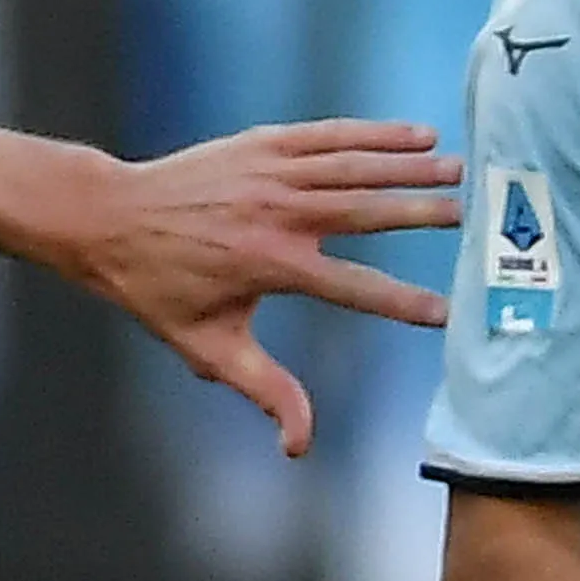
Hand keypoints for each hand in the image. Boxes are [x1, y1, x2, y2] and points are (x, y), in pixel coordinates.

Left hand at [47, 121, 463, 457]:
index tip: (445, 312)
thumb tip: (299, 447)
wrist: (110, 219)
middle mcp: (277, 214)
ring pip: (355, 167)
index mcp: (270, 266)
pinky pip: (329, 135)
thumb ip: (264, 391)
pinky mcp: (262, 143)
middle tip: (470, 215)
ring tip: (458, 168)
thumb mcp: (209, 349)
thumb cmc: (158, 290)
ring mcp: (271, 172)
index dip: (402, 301)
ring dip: (409, 167)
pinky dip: (374, 133)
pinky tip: (414, 134)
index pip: (353, 287)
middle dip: (421, 213)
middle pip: (366, 213)